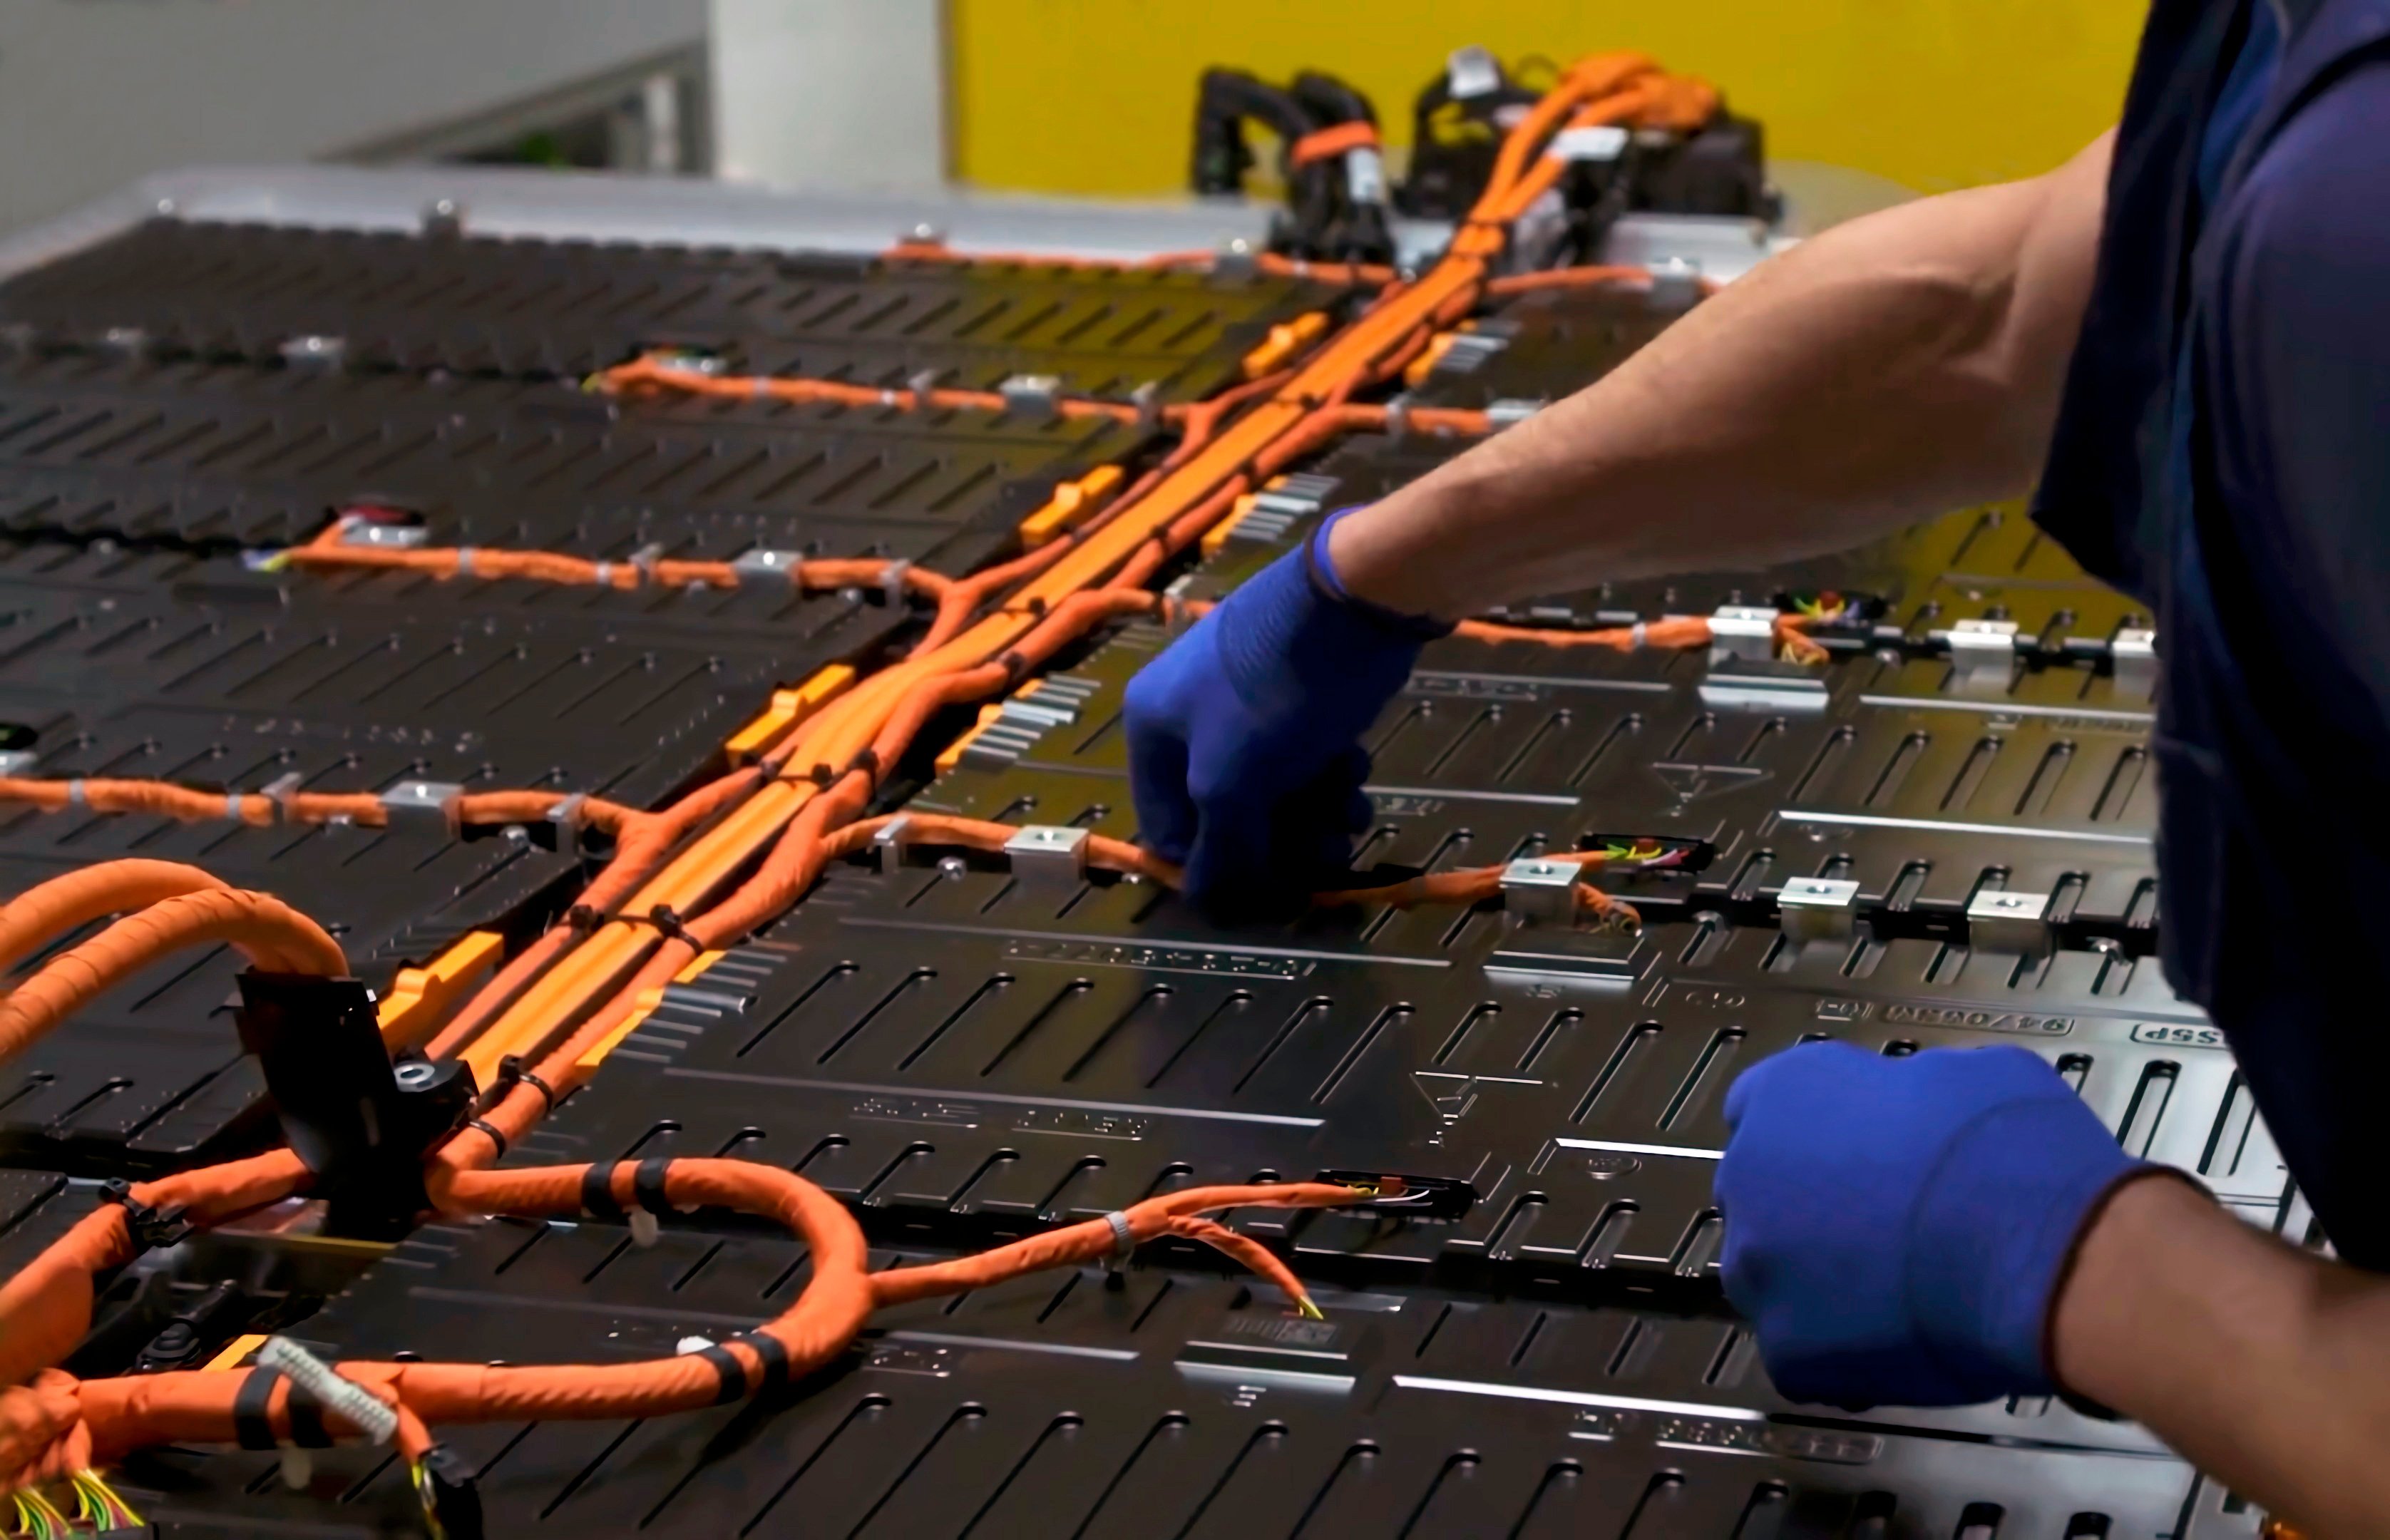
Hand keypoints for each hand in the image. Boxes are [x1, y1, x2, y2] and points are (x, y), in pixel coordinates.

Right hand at [1124, 510, 1445, 914]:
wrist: (1356, 599)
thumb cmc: (1275, 691)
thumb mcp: (1234, 782)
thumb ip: (1220, 850)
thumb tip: (1205, 904)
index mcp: (1153, 727)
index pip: (1168, 828)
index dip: (1216, 866)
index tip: (1268, 889)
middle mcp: (1191, 715)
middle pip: (1230, 814)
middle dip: (1282, 841)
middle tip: (1326, 853)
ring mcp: (1246, 702)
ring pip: (1276, 790)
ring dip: (1315, 814)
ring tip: (1350, 812)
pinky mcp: (1295, 692)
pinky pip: (1305, 757)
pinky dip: (1331, 775)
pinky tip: (1356, 771)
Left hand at [1716, 1041, 2152, 1408]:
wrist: (2040, 1254)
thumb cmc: (2015, 1157)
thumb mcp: (1971, 1074)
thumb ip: (1911, 1089)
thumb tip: (1921, 1112)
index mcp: (1786, 1092)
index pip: (1763, 1108)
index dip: (1814, 1138)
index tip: (1848, 1155)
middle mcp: (1750, 1172)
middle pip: (1759, 1195)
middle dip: (1808, 1212)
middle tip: (1879, 1231)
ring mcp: (1758, 1265)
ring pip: (1769, 1278)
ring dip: (1815, 1285)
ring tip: (1892, 1295)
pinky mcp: (1786, 1346)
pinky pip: (1801, 1353)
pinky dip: (1841, 1355)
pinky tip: (1897, 1345)